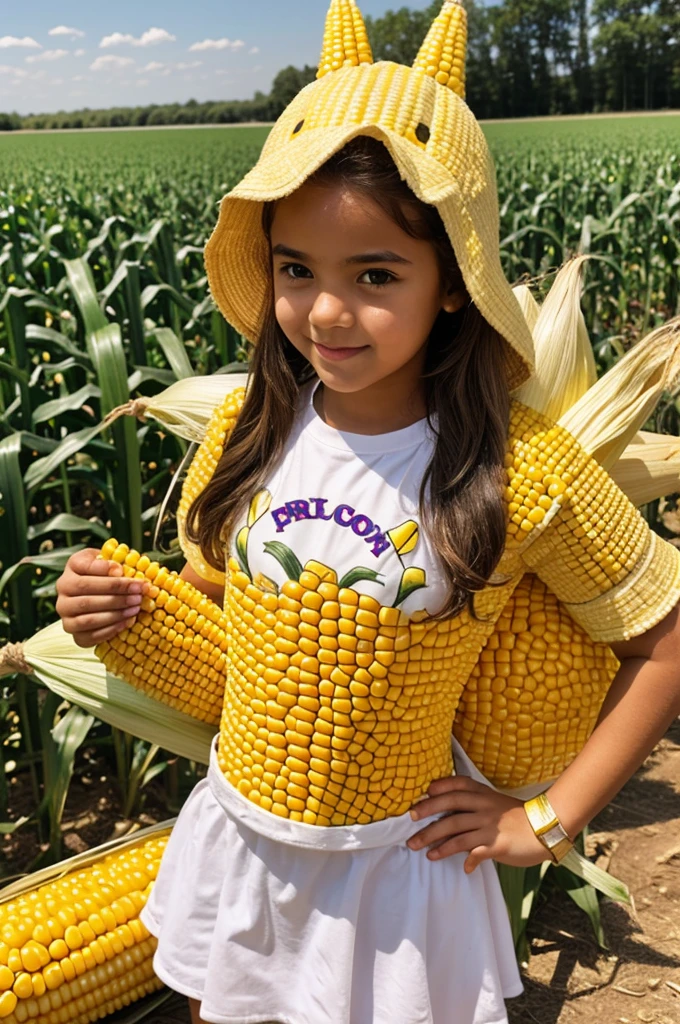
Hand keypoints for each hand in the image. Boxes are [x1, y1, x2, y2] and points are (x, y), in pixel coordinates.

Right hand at [55, 548, 149, 648]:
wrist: (99, 595)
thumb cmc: (107, 574)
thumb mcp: (109, 561)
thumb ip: (112, 562)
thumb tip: (118, 570)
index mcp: (72, 566)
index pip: (85, 566)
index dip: (104, 568)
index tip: (123, 571)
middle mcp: (63, 589)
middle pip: (86, 591)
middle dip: (116, 593)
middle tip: (138, 594)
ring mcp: (65, 613)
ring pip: (88, 616)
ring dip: (115, 613)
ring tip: (135, 608)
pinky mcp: (73, 632)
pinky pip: (91, 635)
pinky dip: (111, 629)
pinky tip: (128, 621)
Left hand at [406, 775, 551, 873]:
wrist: (545, 829)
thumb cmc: (517, 817)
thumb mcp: (494, 804)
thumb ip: (474, 806)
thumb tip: (449, 816)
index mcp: (483, 794)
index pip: (457, 785)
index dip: (440, 788)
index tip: (425, 792)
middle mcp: (484, 808)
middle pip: (450, 808)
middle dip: (428, 815)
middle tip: (410, 823)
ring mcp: (490, 826)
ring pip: (457, 832)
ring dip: (437, 843)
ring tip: (424, 852)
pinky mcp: (498, 845)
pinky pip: (476, 852)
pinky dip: (467, 860)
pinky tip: (464, 868)